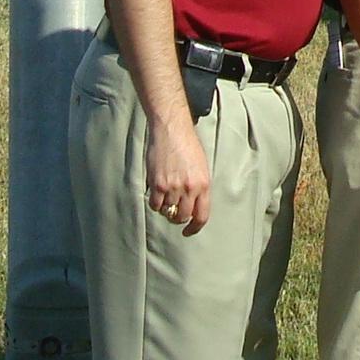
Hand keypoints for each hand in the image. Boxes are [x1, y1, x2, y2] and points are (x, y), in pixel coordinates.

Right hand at [146, 119, 211, 234]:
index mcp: (204, 184)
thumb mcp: (202, 167)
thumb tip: (193, 207)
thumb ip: (199, 187)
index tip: (189, 231)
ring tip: (166, 196)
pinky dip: (156, 203)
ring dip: (166, 209)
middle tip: (175, 211)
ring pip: (168, 212)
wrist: (172, 129)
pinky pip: (155, 205)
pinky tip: (157, 194)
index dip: (195, 228)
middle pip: (183, 217)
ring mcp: (173, 187)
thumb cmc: (188, 145)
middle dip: (179, 217)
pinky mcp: (157, 184)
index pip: (202, 216)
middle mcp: (190, 188)